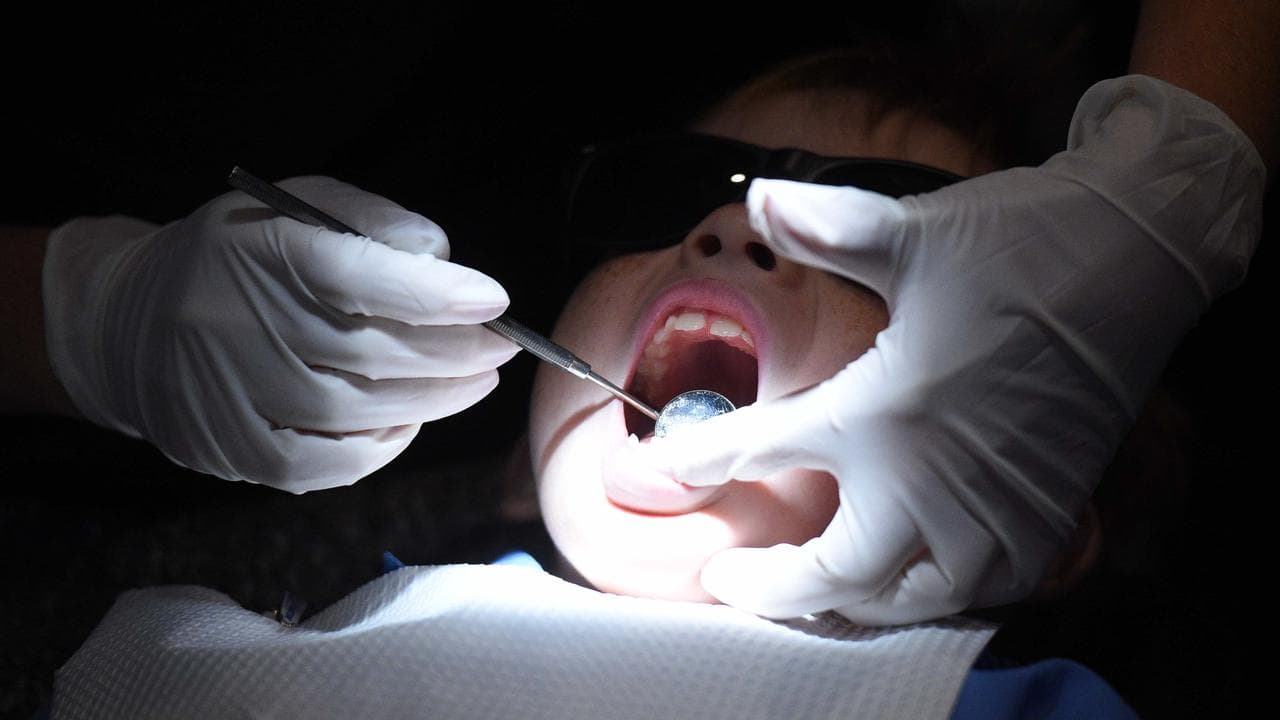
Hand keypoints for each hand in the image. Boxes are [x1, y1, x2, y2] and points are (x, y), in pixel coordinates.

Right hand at [43, 176, 517, 491]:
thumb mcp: (297, 208)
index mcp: (260, 250)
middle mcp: (238, 323)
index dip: (438, 294)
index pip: (361, 276)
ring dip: (433, 401)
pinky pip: (324, 464)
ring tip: (475, 382)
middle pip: (371, 353)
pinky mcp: (232, 448)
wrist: (131, 322)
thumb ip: (374, 222)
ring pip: (356, 412)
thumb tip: (443, 259)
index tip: (494, 300)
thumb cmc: (241, 258)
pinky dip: (380, 447)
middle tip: (502, 348)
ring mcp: (230, 394)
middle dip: (454, 354)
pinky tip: (410, 421)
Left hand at [640, 76, 1264, 623]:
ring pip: (907, 597)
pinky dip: (932, 598)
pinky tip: (907, 581)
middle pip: (835, 571)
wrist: (1135, 257)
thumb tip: (760, 199)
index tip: (668, 467)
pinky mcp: (1046, 518)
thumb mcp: (913, 232)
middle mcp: (934, 479)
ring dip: (849, 603)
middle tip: (729, 579)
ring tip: (810, 591)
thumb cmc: (1020, 244)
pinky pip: (979, 592)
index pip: (767, 450)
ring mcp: (994, 510)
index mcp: (885, 410)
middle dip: (773, 586)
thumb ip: (827, 227)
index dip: (707, 461)